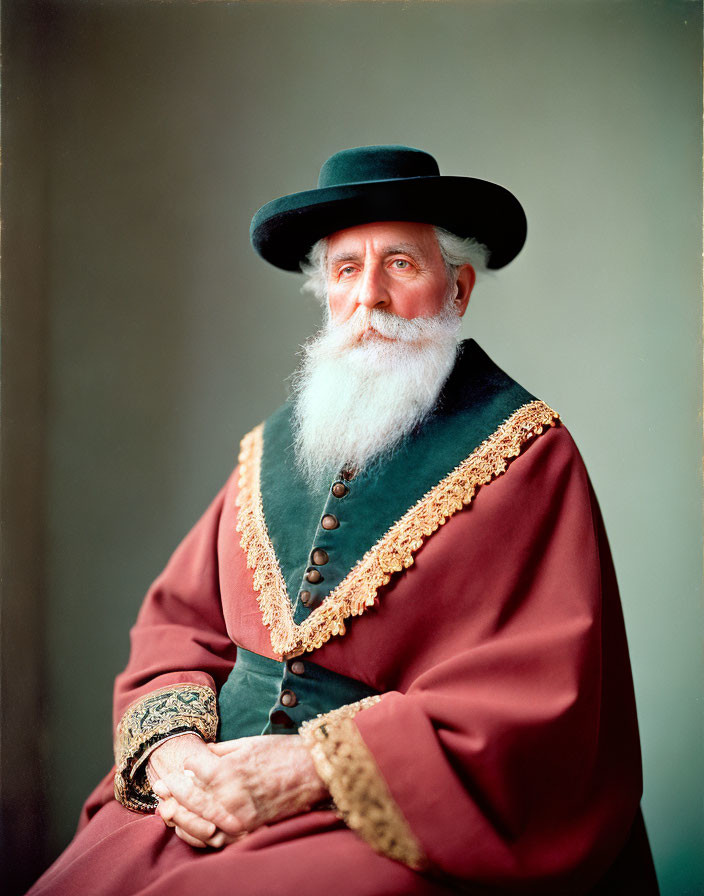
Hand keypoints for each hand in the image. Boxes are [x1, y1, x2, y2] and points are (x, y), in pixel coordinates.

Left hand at [152, 735, 327, 849]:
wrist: (313, 772)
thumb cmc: (281, 752)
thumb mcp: (247, 744)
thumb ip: (218, 752)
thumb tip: (196, 757)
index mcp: (228, 771)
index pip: (189, 772)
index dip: (180, 770)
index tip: (173, 770)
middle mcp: (230, 797)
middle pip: (187, 799)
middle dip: (170, 793)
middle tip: (159, 788)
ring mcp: (238, 818)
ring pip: (196, 823)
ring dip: (178, 817)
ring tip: (166, 809)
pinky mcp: (247, 832)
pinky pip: (214, 839)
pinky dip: (197, 835)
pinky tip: (188, 827)